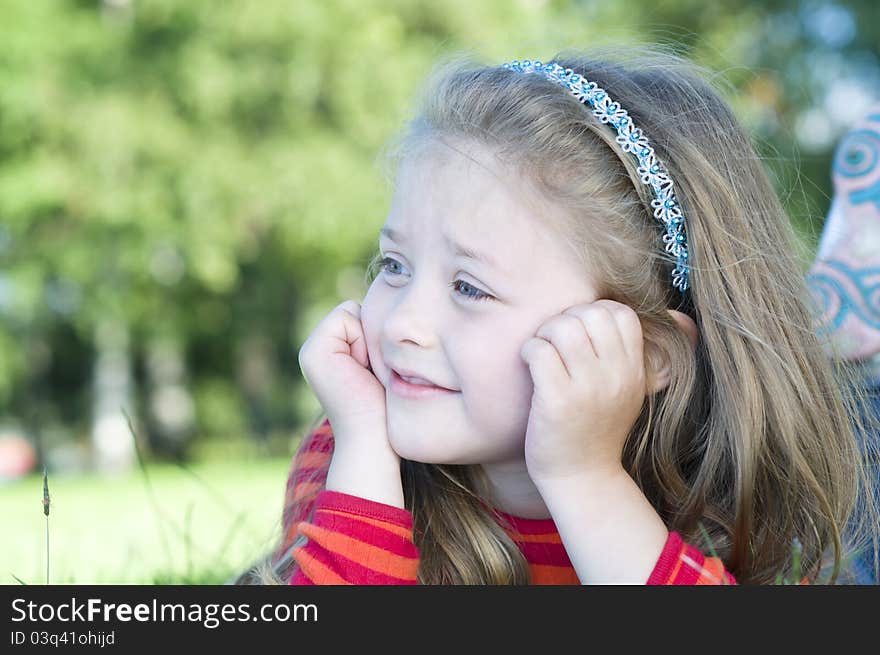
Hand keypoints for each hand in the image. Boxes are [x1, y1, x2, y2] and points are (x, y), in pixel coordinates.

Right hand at [298, 299, 388, 443]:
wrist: (374, 437)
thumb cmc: (387, 406)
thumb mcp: (381, 364)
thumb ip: (374, 339)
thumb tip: (388, 307)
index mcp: (329, 352)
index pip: (358, 314)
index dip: (375, 336)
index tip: (376, 369)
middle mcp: (315, 349)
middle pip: (356, 310)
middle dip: (372, 336)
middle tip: (371, 372)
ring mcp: (310, 350)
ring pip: (351, 311)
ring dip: (368, 339)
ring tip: (366, 372)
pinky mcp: (313, 351)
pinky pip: (346, 316)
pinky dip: (361, 339)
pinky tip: (360, 369)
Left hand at [520, 299, 646, 484]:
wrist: (584, 478)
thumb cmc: (598, 430)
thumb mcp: (629, 392)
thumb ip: (631, 357)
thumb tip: (649, 318)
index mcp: (634, 371)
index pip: (622, 314)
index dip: (595, 311)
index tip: (581, 332)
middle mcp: (615, 377)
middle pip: (591, 314)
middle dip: (566, 318)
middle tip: (555, 341)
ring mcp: (587, 389)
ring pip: (563, 328)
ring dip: (545, 333)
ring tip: (542, 351)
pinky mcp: (557, 401)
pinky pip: (540, 351)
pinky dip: (529, 350)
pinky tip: (530, 365)